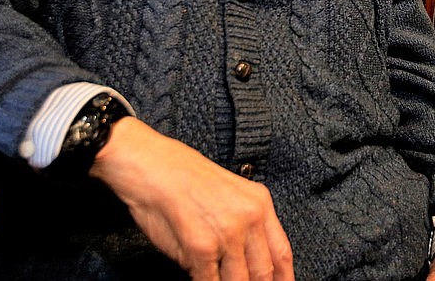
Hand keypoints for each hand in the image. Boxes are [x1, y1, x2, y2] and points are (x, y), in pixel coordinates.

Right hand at [90, 117, 293, 280]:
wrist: (151, 165)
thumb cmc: (182, 176)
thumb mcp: (229, 192)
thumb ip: (245, 225)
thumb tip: (251, 263)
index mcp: (259, 203)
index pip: (282, 253)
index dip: (283, 279)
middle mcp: (249, 219)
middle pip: (263, 273)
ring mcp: (226, 235)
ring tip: (218, 279)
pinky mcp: (201, 248)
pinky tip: (198, 278)